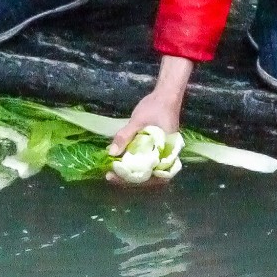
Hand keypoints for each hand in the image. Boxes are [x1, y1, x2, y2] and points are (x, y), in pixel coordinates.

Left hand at [106, 55, 193, 184]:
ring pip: (146, 171)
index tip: (116, 177)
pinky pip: (145, 163)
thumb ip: (125, 136)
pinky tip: (120, 162)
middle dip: (128, 180)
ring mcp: (161, 155)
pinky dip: (133, 165)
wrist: (166, 95)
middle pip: (149, 178)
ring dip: (130, 174)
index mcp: (167, 154)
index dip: (133, 181)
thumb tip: (110, 153)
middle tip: (110, 176)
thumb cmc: (156, 107)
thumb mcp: (138, 120)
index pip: (153, 177)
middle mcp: (166, 158)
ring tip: (113, 172)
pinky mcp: (155, 150)